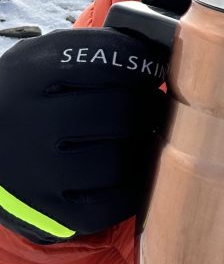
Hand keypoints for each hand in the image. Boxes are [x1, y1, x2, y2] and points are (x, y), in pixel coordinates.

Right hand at [0, 27, 170, 243]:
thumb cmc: (26, 98)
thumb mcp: (41, 60)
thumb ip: (92, 50)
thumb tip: (157, 52)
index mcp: (31, 74)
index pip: (108, 60)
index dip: (142, 64)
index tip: (152, 69)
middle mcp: (30, 122)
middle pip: (120, 111)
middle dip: (149, 106)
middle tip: (155, 105)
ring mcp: (36, 172)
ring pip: (117, 160)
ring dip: (141, 147)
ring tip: (143, 136)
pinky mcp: (46, 212)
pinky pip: (108, 206)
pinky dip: (131, 189)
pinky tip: (131, 171)